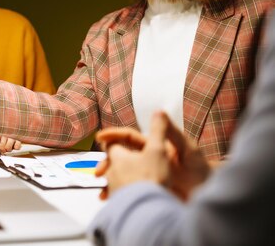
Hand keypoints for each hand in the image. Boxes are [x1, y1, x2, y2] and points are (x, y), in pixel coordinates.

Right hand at [95, 112, 210, 200]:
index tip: (100, 138)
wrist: (210, 198)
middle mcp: (148, 160)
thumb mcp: (188, 149)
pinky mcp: (147, 191)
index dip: (114, 136)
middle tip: (99, 172)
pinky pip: (127, 190)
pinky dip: (117, 193)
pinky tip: (110, 198)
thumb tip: (159, 111)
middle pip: (120, 158)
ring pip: (121, 175)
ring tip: (103, 189)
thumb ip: (172, 133)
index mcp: (155, 147)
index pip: (129, 138)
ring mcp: (147, 177)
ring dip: (109, 180)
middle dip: (107, 162)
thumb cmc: (202, 172)